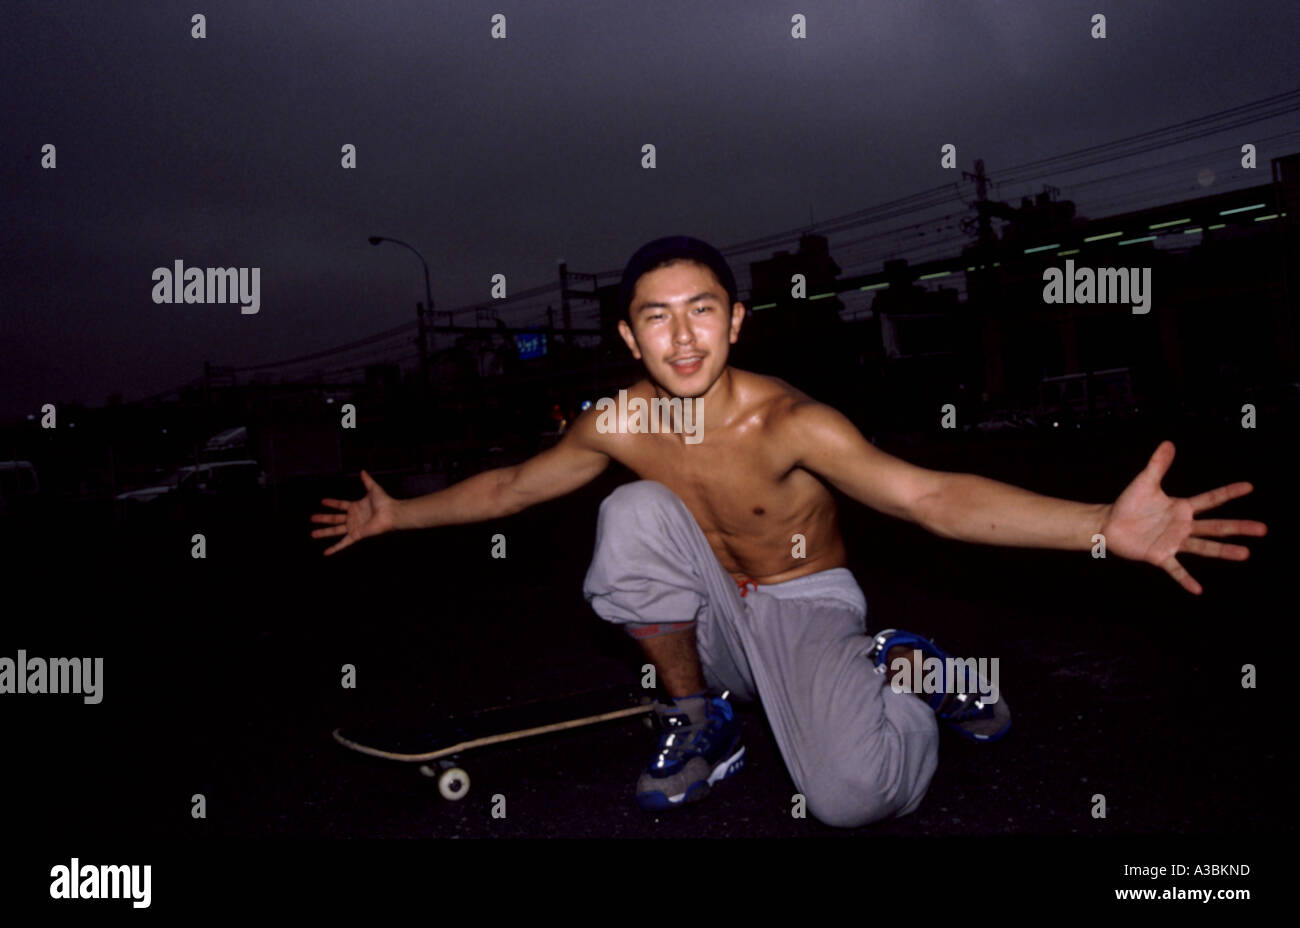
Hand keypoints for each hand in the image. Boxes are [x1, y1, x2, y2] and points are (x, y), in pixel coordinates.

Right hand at [310, 469, 399, 555]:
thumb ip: (366, 480)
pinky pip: (343, 543)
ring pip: (334, 531)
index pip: (340, 505)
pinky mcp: (356, 535)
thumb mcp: (373, 489)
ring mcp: (353, 527)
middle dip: (322, 518)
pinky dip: (334, 548)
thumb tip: (362, 470)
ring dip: (323, 532)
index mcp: (355, 507)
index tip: (322, 501)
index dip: (332, 503)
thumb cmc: (384, 501)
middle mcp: (352, 518)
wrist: (390, 513)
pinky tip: (325, 553)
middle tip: (311, 518)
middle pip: (334, 519)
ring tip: (312, 534)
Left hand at [1099, 440, 1266, 593]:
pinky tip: (1198, 589)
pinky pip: (1175, 569)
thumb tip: (1169, 442)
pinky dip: (1185, 579)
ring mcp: (1173, 542)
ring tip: (1245, 554)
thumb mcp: (1145, 481)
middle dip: (1239, 527)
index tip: (1250, 486)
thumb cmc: (1129, 503)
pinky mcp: (1159, 555)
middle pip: (1216, 527)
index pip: (1211, 499)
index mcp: (1182, 508)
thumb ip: (1158, 464)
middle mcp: (1183, 526)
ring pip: (1204, 547)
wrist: (1109, 523)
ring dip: (1224, 551)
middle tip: (1263, 529)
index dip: (1229, 492)